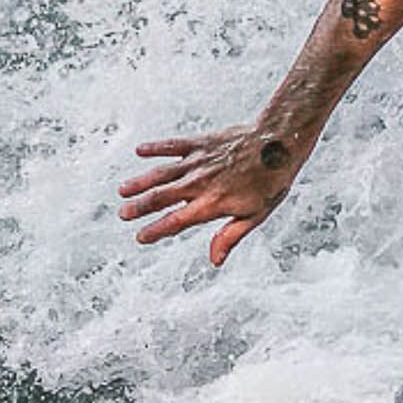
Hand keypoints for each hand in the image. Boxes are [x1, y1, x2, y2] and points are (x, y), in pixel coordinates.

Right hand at [117, 125, 307, 266]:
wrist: (279, 141)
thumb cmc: (271, 180)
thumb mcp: (257, 214)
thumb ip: (231, 236)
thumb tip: (215, 261)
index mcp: (213, 203)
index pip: (177, 221)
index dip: (156, 230)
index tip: (140, 237)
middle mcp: (200, 183)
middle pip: (162, 197)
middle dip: (139, 207)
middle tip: (122, 215)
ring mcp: (198, 161)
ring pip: (162, 173)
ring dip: (140, 182)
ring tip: (123, 190)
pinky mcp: (201, 142)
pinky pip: (172, 145)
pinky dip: (155, 148)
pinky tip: (139, 151)